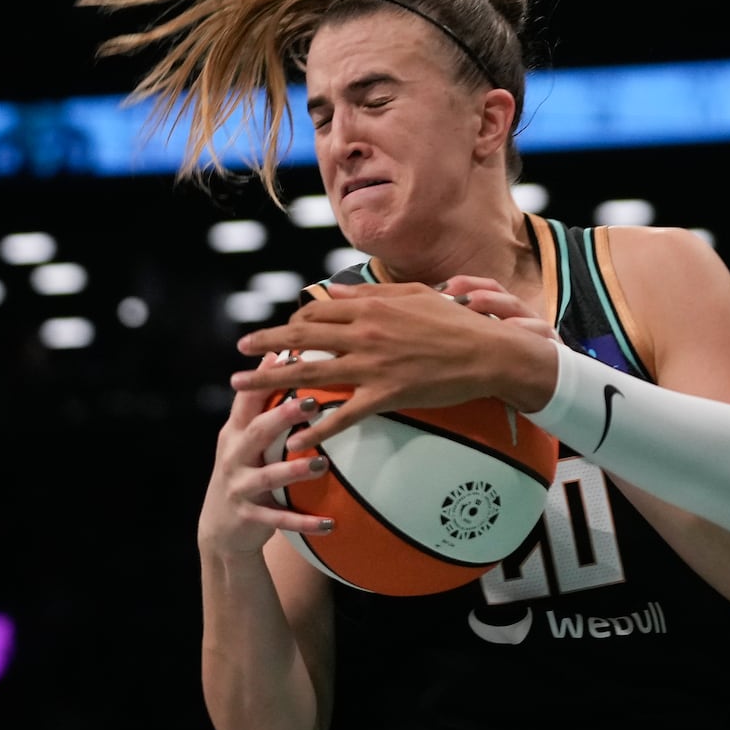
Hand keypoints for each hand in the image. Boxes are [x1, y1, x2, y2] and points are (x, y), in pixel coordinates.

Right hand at [197, 352, 333, 554]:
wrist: (221, 527)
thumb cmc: (245, 468)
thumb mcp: (246, 436)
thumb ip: (261, 401)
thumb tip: (283, 352)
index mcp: (236, 431)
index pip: (248, 398)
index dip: (265, 377)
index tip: (289, 357)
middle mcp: (234, 455)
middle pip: (257, 430)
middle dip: (282, 416)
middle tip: (312, 403)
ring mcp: (239, 486)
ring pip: (268, 476)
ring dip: (296, 470)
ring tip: (323, 463)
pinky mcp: (249, 516)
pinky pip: (280, 519)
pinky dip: (305, 522)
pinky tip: (331, 523)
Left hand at [231, 281, 560, 449]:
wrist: (489, 353)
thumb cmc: (459, 322)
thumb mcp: (419, 295)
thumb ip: (378, 292)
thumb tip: (342, 291)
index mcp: (372, 306)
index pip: (318, 311)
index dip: (293, 321)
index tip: (279, 331)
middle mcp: (365, 333)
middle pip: (301, 338)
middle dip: (264, 344)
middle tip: (240, 351)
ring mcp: (373, 365)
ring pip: (309, 373)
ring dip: (269, 380)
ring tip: (240, 386)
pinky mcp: (386, 394)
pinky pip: (343, 415)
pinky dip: (317, 427)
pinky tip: (296, 438)